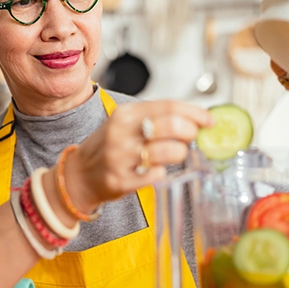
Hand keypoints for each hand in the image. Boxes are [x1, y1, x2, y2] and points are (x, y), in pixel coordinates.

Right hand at [62, 101, 213, 212]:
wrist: (79, 175)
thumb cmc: (109, 148)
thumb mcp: (125, 124)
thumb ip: (155, 119)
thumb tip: (195, 119)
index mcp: (125, 114)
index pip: (169, 106)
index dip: (195, 113)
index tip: (209, 120)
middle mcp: (121, 133)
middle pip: (172, 126)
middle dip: (191, 132)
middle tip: (192, 138)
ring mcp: (120, 158)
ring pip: (169, 152)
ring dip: (180, 153)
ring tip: (174, 154)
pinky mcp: (121, 181)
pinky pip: (157, 175)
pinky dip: (162, 173)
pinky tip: (155, 170)